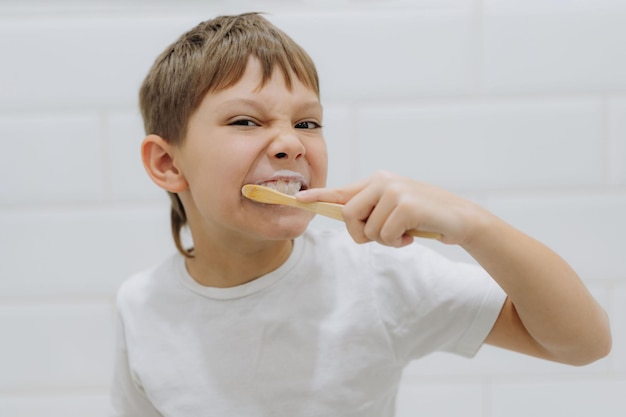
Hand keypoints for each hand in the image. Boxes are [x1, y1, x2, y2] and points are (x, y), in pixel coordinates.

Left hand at [296, 171, 486, 246]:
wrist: (461, 219)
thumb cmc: (424, 217)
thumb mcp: (394, 209)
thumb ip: (371, 211)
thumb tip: (347, 220)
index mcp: (377, 181)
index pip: (341, 191)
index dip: (318, 197)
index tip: (297, 199)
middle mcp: (382, 181)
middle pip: (348, 215)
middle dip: (362, 234)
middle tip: (385, 236)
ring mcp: (394, 190)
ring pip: (367, 229)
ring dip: (385, 240)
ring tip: (405, 231)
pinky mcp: (405, 204)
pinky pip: (385, 234)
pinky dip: (397, 242)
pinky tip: (413, 234)